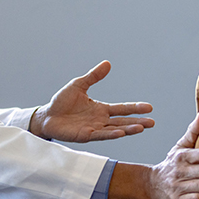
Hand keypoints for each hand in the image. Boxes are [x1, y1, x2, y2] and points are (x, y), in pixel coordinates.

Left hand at [29, 61, 154, 142]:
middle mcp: (100, 120)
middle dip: (138, 122)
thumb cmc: (62, 102)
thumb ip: (94, 76)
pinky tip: (121, 133)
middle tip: (152, 122)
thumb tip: (108, 63)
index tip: (149, 107)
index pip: (122, 109)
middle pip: (123, 121)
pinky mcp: (85, 135)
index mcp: (101, 109)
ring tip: (141, 128)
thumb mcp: (79, 85)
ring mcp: (94, 129)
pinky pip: (100, 135)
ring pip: (115, 129)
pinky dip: (111, 134)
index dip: (135, 108)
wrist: (47, 116)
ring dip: (128, 129)